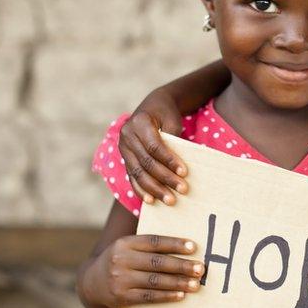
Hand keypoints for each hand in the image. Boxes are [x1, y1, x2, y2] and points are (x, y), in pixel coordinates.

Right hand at [82, 234, 205, 307]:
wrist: (92, 283)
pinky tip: (180, 295)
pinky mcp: (122, 297)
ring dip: (178, 283)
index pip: (153, 242)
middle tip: (200, 268)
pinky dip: (166, 296)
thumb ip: (149, 245)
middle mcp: (121, 260)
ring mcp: (120, 280)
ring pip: (154, 281)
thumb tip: (186, 246)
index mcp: (125, 243)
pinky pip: (148, 296)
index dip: (174, 244)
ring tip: (195, 284)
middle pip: (157, 262)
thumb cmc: (121, 261)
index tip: (194, 247)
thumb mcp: (128, 247)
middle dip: (181, 266)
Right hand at [118, 88, 187, 204]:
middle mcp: (127, 136)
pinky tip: (151, 201)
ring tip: (170, 200)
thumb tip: (180, 167)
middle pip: (146, 162)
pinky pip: (131, 177)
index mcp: (139, 123)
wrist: (152, 106)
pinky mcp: (125, 158)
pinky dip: (141, 190)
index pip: (154, 146)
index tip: (184, 172)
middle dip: (165, 178)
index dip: (169, 160)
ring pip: (137, 173)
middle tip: (182, 190)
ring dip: (154, 189)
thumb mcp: (173, 119)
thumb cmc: (166, 113)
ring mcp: (123, 148)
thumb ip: (174, 139)